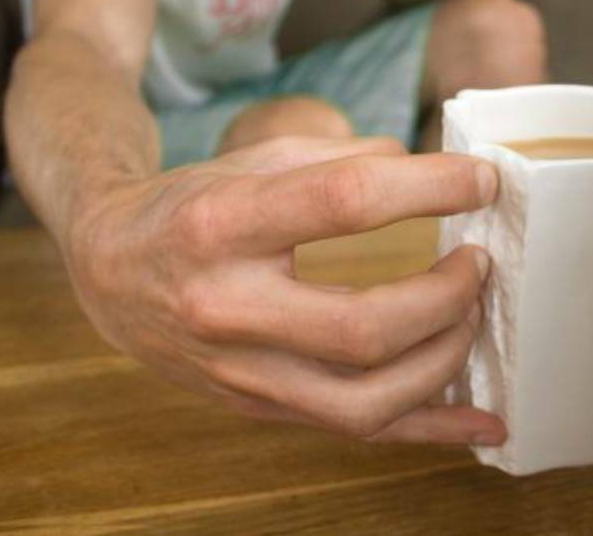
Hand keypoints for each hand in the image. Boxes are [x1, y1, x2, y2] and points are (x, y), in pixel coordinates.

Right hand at [62, 136, 506, 444]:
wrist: (109, 268)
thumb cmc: (191, 205)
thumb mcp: (256, 159)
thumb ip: (345, 160)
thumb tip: (436, 175)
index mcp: (221, 225)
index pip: (343, 204)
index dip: (429, 189)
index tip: (482, 181)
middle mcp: (224, 308)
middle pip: (362, 328)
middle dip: (446, 297)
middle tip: (478, 264)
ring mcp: (239, 372)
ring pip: (364, 401)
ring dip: (442, 361)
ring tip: (468, 317)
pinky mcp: (256, 407)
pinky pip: (355, 433)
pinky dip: (429, 430)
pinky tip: (483, 421)